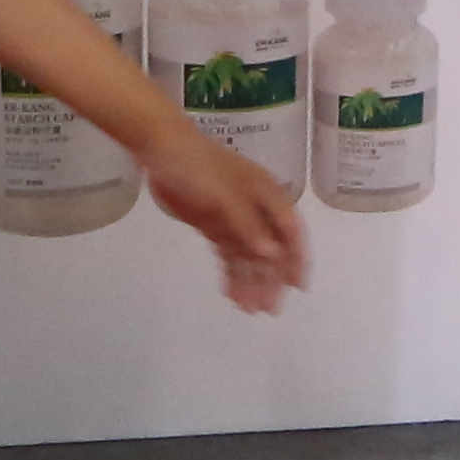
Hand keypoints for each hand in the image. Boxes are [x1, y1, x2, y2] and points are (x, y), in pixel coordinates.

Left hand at [147, 130, 310, 312]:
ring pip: (248, 255)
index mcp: (267, 194)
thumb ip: (247, 226)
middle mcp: (255, 208)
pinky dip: (231, 273)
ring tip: (248, 309)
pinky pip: (227, 254)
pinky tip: (230, 293)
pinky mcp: (212, 225)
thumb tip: (271, 255)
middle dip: (272, 278)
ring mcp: (233, 218)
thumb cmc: (199, 166)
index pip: (290, 230)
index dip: (296, 257)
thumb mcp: (226, 196)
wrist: (161, 149)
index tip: (298, 286)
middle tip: (268, 309)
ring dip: (251, 281)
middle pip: (269, 248)